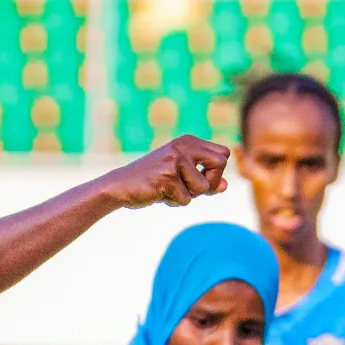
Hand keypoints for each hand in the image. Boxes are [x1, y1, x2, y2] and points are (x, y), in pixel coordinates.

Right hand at [100, 136, 230, 209]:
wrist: (119, 187)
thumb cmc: (151, 182)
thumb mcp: (180, 177)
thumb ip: (203, 179)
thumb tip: (226, 186)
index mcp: (188, 141)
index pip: (222, 154)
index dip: (215, 171)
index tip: (199, 178)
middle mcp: (183, 146)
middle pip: (220, 163)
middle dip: (210, 182)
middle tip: (191, 188)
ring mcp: (175, 160)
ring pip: (202, 187)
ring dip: (188, 196)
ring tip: (169, 191)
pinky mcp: (167, 177)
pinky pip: (185, 199)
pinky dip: (174, 202)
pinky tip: (159, 195)